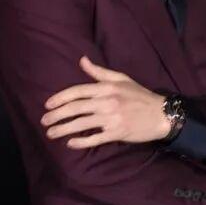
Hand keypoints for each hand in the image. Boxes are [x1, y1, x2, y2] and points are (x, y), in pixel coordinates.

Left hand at [41, 57, 168, 147]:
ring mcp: (111, 118)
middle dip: (57, 115)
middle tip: (44, 121)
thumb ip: (99, 72)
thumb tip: (81, 60)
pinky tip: (70, 144)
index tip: (47, 105)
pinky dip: (81, 142)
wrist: (161, 114)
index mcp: (106, 88)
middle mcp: (106, 102)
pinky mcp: (117, 133)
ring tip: (51, 133)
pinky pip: (95, 138)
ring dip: (63, 129)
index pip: (77, 91)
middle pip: (75, 108)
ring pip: (81, 124)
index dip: (60, 98)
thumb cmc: (139, 96)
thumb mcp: (121, 79)